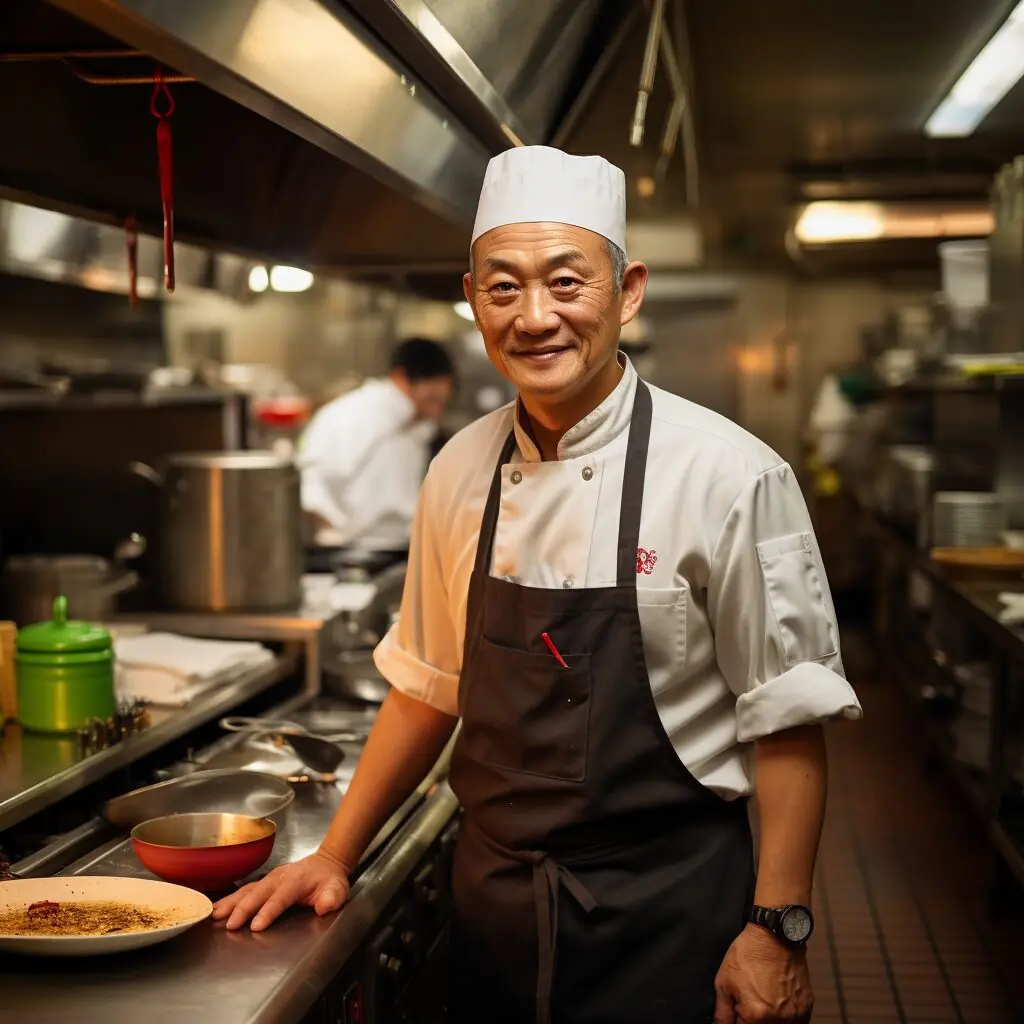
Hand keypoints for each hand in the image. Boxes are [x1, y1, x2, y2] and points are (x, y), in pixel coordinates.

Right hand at [212, 850, 349, 931]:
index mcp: (296, 880)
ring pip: (247, 890)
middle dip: (243, 909)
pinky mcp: (263, 882)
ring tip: (215, 915)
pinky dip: (229, 899)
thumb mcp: (338, 889)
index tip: (256, 926)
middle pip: (258, 893)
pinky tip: (216, 908)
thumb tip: (324, 906)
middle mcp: (279, 877)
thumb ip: (332, 897)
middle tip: (230, 925)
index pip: (280, 898)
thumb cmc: (329, 880)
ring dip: (231, 903)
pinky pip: (244, 890)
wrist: (326, 863)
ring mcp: (269, 878)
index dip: (268, 911)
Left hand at [713, 924, 812, 1023]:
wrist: (774, 935)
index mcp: (756, 1015)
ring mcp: (796, 1014)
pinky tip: (777, 1000)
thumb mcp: (724, 981)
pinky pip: (795, 1022)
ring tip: (764, 998)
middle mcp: (779, 1020)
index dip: (738, 1020)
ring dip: (769, 1020)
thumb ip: (723, 1012)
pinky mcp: (807, 1007)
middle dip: (752, 1020)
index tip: (738, 1010)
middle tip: (750, 1001)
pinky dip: (785, 1017)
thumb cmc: (748, 955)